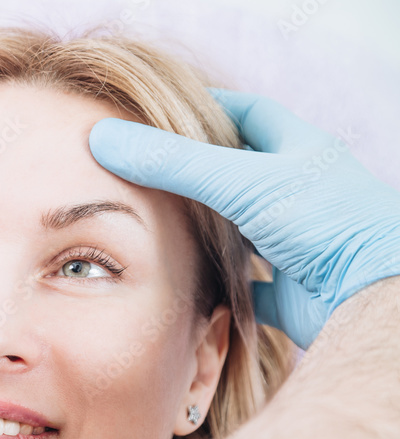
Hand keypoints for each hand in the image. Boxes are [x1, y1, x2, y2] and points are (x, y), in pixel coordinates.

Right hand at [88, 89, 399, 349]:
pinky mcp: (288, 290)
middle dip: (194, 172)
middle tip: (145, 170)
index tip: (156, 115)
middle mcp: (298, 193)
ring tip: (150, 224)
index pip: (248, 114)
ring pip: (238, 229)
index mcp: (298, 151)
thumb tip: (103, 139)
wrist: (371, 296)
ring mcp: (294, 242)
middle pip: (239, 173)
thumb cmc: (323, 223)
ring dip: (202, 229)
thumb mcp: (241, 181)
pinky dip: (213, 283)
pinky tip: (181, 282)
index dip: (205, 108)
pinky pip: (243, 285)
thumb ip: (172, 162)